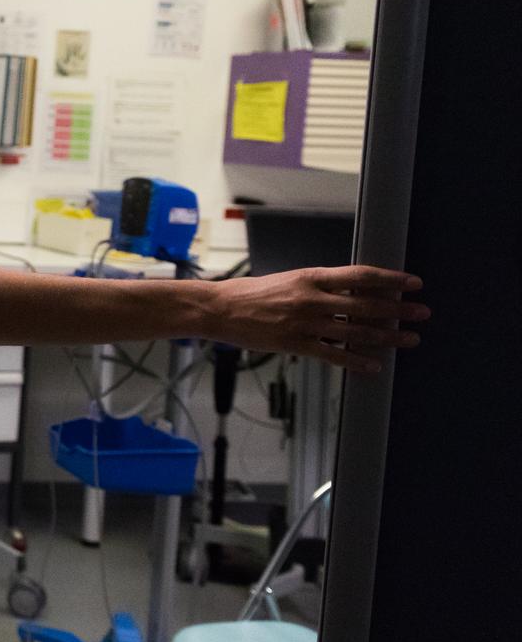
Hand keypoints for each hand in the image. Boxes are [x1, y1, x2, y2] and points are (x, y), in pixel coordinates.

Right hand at [211, 265, 426, 371]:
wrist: (220, 309)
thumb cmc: (252, 293)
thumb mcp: (290, 280)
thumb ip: (320, 286)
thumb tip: (354, 293)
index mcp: (312, 277)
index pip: (361, 276)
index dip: (391, 279)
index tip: (413, 282)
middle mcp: (312, 299)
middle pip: (367, 305)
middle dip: (399, 309)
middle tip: (422, 313)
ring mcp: (305, 323)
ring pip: (356, 332)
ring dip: (387, 337)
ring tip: (409, 339)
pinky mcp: (296, 344)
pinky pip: (334, 355)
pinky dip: (356, 361)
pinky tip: (374, 365)